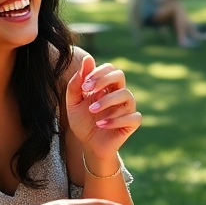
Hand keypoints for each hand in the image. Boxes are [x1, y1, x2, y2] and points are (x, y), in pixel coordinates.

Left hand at [66, 54, 140, 168]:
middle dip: (104, 80)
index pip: (109, 69)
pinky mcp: (132, 122)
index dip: (98, 73)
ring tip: (92, 110)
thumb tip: (87, 59)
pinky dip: (116, 120)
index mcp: (107, 86)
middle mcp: (119, 93)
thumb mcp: (73, 104)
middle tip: (88, 91)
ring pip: (126, 94)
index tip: (84, 85)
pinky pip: (132, 116)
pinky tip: (101, 124)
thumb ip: (76, 84)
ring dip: (107, 101)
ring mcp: (127, 107)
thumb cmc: (82, 122)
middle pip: (120, 75)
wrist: (89, 145)